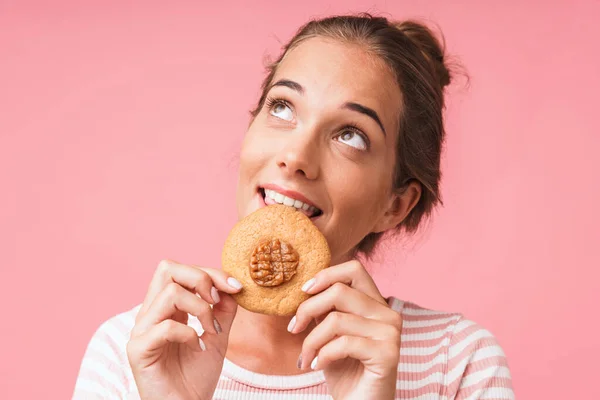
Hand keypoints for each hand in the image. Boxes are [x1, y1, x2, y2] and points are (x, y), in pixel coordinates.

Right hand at [126, 260, 242, 399]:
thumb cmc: (196, 376)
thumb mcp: (218, 335)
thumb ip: (223, 309)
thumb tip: (230, 285)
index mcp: (165, 307)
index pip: (180, 270)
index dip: (210, 272)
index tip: (236, 287)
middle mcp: (150, 314)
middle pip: (167, 268)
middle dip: (200, 278)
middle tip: (217, 302)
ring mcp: (141, 330)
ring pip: (170, 294)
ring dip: (201, 309)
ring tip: (211, 331)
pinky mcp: (138, 350)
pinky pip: (165, 327)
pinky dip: (189, 333)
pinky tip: (198, 346)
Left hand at [289, 260, 400, 399]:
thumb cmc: (344, 372)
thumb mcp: (329, 334)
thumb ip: (325, 310)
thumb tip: (306, 287)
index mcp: (376, 304)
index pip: (354, 269)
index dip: (325, 275)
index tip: (303, 292)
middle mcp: (388, 314)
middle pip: (339, 291)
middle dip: (307, 309)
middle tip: (293, 329)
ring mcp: (390, 333)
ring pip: (336, 320)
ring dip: (311, 341)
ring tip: (305, 358)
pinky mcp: (388, 353)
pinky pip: (343, 343)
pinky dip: (322, 355)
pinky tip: (317, 366)